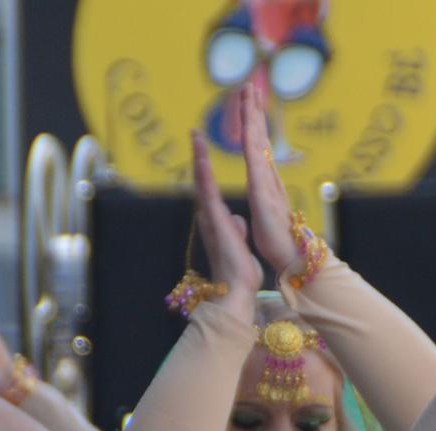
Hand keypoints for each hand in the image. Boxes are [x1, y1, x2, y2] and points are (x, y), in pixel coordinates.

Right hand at [188, 129, 257, 320]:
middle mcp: (210, 217)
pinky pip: (209, 194)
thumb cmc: (240, 273)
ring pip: (202, 183)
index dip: (206, 168)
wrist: (236, 291)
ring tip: (196, 136)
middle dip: (199, 156)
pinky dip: (205, 175)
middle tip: (195, 133)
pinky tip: (203, 158)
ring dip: (199, 158)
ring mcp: (211, 219)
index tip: (204, 150)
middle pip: (202, 181)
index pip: (210, 189)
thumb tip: (236, 221)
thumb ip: (236, 230)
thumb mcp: (240, 244)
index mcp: (217, 221)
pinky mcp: (216, 223)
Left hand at [240, 81, 299, 272]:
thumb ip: (264, 205)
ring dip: (252, 113)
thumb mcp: (265, 218)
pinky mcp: (262, 188)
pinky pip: (254, 156)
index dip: (253, 125)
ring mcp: (266, 179)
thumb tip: (262, 201)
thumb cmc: (279, 243)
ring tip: (248, 90)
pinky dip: (251, 136)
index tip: (249, 104)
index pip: (257, 147)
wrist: (291, 257)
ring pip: (257, 139)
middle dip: (254, 109)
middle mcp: (268, 175)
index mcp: (265, 182)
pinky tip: (248, 120)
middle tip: (249, 84)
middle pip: (259, 135)